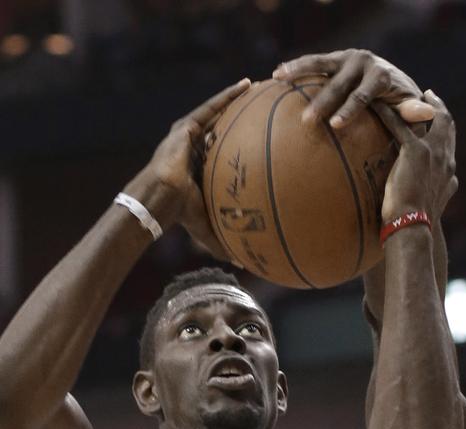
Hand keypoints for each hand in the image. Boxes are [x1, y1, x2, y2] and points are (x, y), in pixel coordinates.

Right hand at [128, 79, 250, 260]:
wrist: (160, 199)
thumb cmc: (180, 215)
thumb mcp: (208, 229)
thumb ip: (225, 244)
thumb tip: (246, 266)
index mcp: (200, 166)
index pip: (224, 149)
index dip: (240, 142)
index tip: (260, 138)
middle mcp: (195, 146)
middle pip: (223, 125)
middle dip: (241, 114)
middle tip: (264, 105)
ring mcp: (188, 134)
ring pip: (218, 111)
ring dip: (236, 98)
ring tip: (258, 86)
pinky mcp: (186, 126)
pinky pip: (212, 107)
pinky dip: (228, 96)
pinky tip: (246, 86)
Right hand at [273, 49, 432, 129]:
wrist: (392, 82)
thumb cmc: (401, 104)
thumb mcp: (409, 109)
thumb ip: (414, 111)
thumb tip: (427, 113)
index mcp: (381, 76)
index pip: (363, 95)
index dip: (349, 110)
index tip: (335, 125)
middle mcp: (363, 62)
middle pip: (339, 83)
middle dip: (322, 101)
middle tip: (307, 120)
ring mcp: (346, 58)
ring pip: (321, 64)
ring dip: (300, 71)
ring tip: (280, 77)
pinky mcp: (334, 59)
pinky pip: (313, 63)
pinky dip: (295, 67)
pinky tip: (276, 75)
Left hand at [377, 90, 456, 223]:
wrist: (414, 228)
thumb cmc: (421, 223)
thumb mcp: (439, 203)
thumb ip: (446, 190)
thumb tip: (452, 186)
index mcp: (450, 170)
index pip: (451, 140)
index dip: (445, 125)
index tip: (438, 114)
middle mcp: (445, 158)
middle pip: (446, 122)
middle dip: (437, 106)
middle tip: (427, 94)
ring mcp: (432, 152)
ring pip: (425, 117)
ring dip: (413, 102)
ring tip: (400, 93)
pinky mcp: (414, 152)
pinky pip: (399, 124)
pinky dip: (388, 112)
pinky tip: (376, 104)